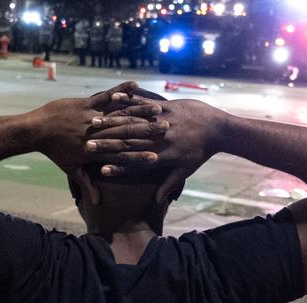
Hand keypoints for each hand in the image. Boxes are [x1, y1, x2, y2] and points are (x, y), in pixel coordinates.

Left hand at [32, 82, 167, 203]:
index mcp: (95, 152)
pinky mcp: (86, 103)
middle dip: (148, 132)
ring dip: (139, 111)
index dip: (139, 156)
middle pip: (126, 134)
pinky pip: (106, 96)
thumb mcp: (71, 169)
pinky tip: (134, 86)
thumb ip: (86, 185)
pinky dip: (120, 91)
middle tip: (167, 131)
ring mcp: (92, 117)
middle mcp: (97, 134)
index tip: (157, 157)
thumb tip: (96, 203)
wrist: (36, 130)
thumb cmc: (54, 151)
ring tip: (158, 110)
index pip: (122, 155)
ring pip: (119, 114)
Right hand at [89, 93, 225, 203]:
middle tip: (88, 145)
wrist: (218, 127)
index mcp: (164, 154)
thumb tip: (158, 201)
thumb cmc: (200, 151)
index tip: (102, 171)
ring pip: (134, 120)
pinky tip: (114, 97)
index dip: (119, 166)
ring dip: (113, 120)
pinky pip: (145, 101)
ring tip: (94, 121)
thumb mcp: (186, 169)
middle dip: (108, 143)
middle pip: (130, 141)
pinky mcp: (167, 105)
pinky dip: (130, 98)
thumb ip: (171, 184)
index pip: (136, 162)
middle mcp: (161, 137)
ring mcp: (163, 119)